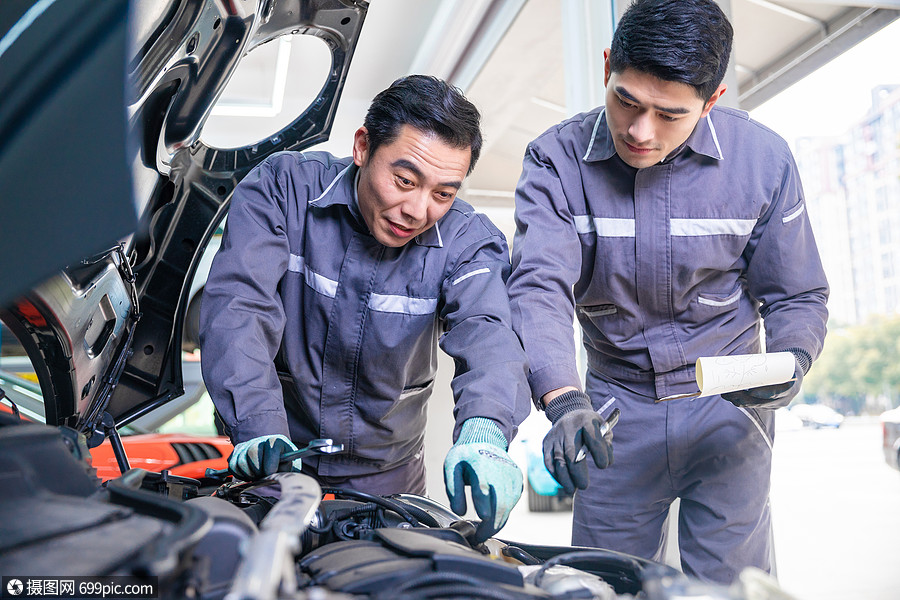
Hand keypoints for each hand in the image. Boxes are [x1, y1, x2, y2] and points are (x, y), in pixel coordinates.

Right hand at [228, 434, 302, 480]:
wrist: (275, 457)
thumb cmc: (283, 464)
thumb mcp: (290, 467)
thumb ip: (285, 471)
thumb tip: (276, 477)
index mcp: (276, 441)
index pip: (271, 448)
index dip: (270, 465)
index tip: (271, 474)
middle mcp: (261, 440)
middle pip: (252, 453)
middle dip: (258, 470)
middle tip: (263, 476)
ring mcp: (247, 444)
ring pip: (240, 461)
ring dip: (248, 474)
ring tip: (257, 476)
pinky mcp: (237, 451)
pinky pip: (232, 465)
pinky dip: (239, 474)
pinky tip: (249, 475)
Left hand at [443, 418, 522, 542]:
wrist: (486, 438)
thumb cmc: (467, 454)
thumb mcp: (451, 467)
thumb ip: (453, 489)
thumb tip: (459, 511)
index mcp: (481, 464)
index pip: (484, 489)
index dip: (483, 509)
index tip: (478, 527)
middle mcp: (500, 470)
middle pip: (500, 504)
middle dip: (491, 526)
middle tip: (479, 537)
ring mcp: (512, 475)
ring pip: (508, 507)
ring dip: (498, 522)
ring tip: (485, 530)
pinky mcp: (518, 480)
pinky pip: (513, 502)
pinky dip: (504, 512)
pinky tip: (493, 515)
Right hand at [542, 390, 613, 494]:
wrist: (570, 413)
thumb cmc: (591, 427)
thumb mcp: (603, 429)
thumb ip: (607, 445)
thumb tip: (606, 461)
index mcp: (586, 421)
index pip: (593, 438)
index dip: (599, 453)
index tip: (603, 465)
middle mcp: (568, 427)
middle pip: (571, 452)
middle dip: (578, 472)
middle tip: (584, 485)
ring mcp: (555, 436)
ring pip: (558, 459)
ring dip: (564, 478)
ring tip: (572, 490)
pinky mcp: (546, 443)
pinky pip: (549, 462)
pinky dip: (556, 475)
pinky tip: (564, 482)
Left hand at [721, 353, 804, 409]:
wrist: (792, 370)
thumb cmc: (785, 361)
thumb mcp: (784, 358)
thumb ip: (772, 358)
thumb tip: (748, 354)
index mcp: (791, 388)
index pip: (775, 394)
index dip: (762, 394)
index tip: (750, 390)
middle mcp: (784, 400)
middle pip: (761, 402)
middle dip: (744, 398)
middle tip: (730, 391)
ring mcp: (776, 404)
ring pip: (755, 405)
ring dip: (740, 400)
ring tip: (727, 393)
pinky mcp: (768, 405)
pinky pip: (754, 406)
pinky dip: (742, 402)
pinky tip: (732, 398)